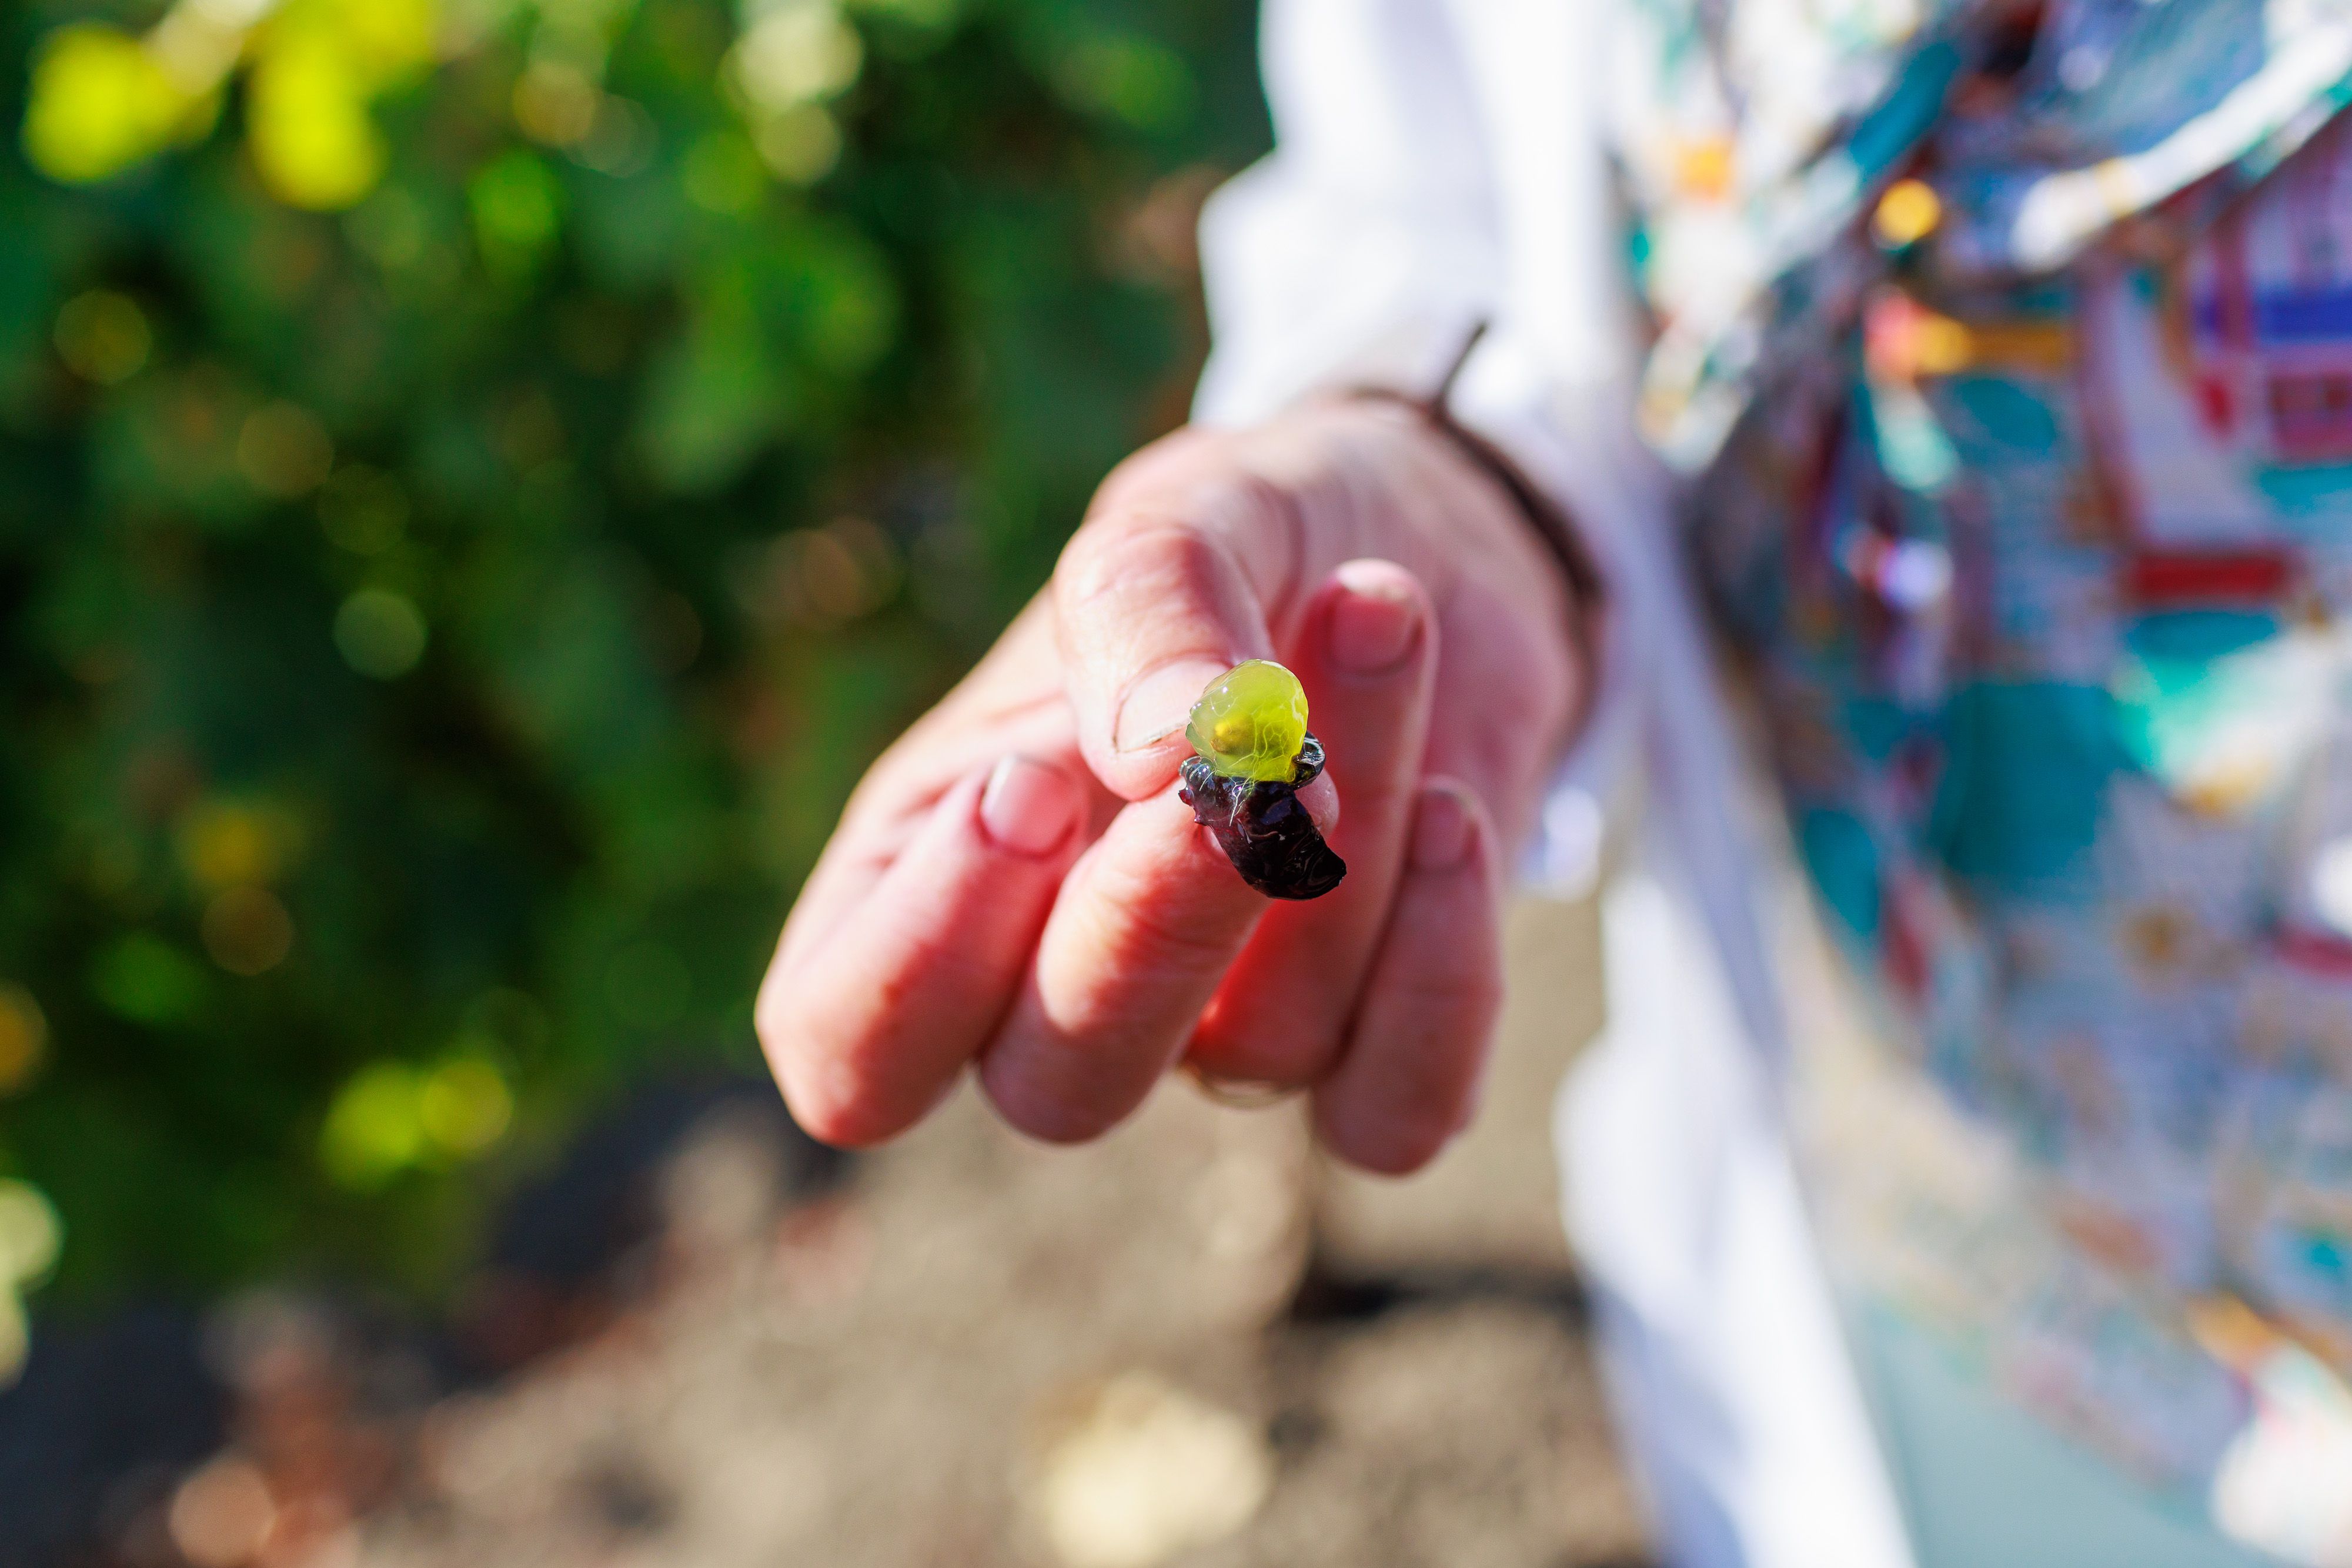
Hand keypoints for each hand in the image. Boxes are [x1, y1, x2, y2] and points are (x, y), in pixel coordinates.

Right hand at [755, 397, 1586, 1171]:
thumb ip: (1144, 603)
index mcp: (935, 876)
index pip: (848, 1039)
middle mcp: (1059, 989)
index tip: (1027, 778)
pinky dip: (1443, 975)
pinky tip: (1457, 809)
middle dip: (1159, 921)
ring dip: (1347, 834)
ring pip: (1265, 1049)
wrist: (1429, 547)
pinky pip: (1395, 1114)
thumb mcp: (1177, 519)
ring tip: (1379, 607)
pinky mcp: (1374, 1049)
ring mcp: (1219, 1037)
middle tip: (1252, 745)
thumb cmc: (1246, 544)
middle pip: (1059, 1088)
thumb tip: (1166, 748)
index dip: (921, 956)